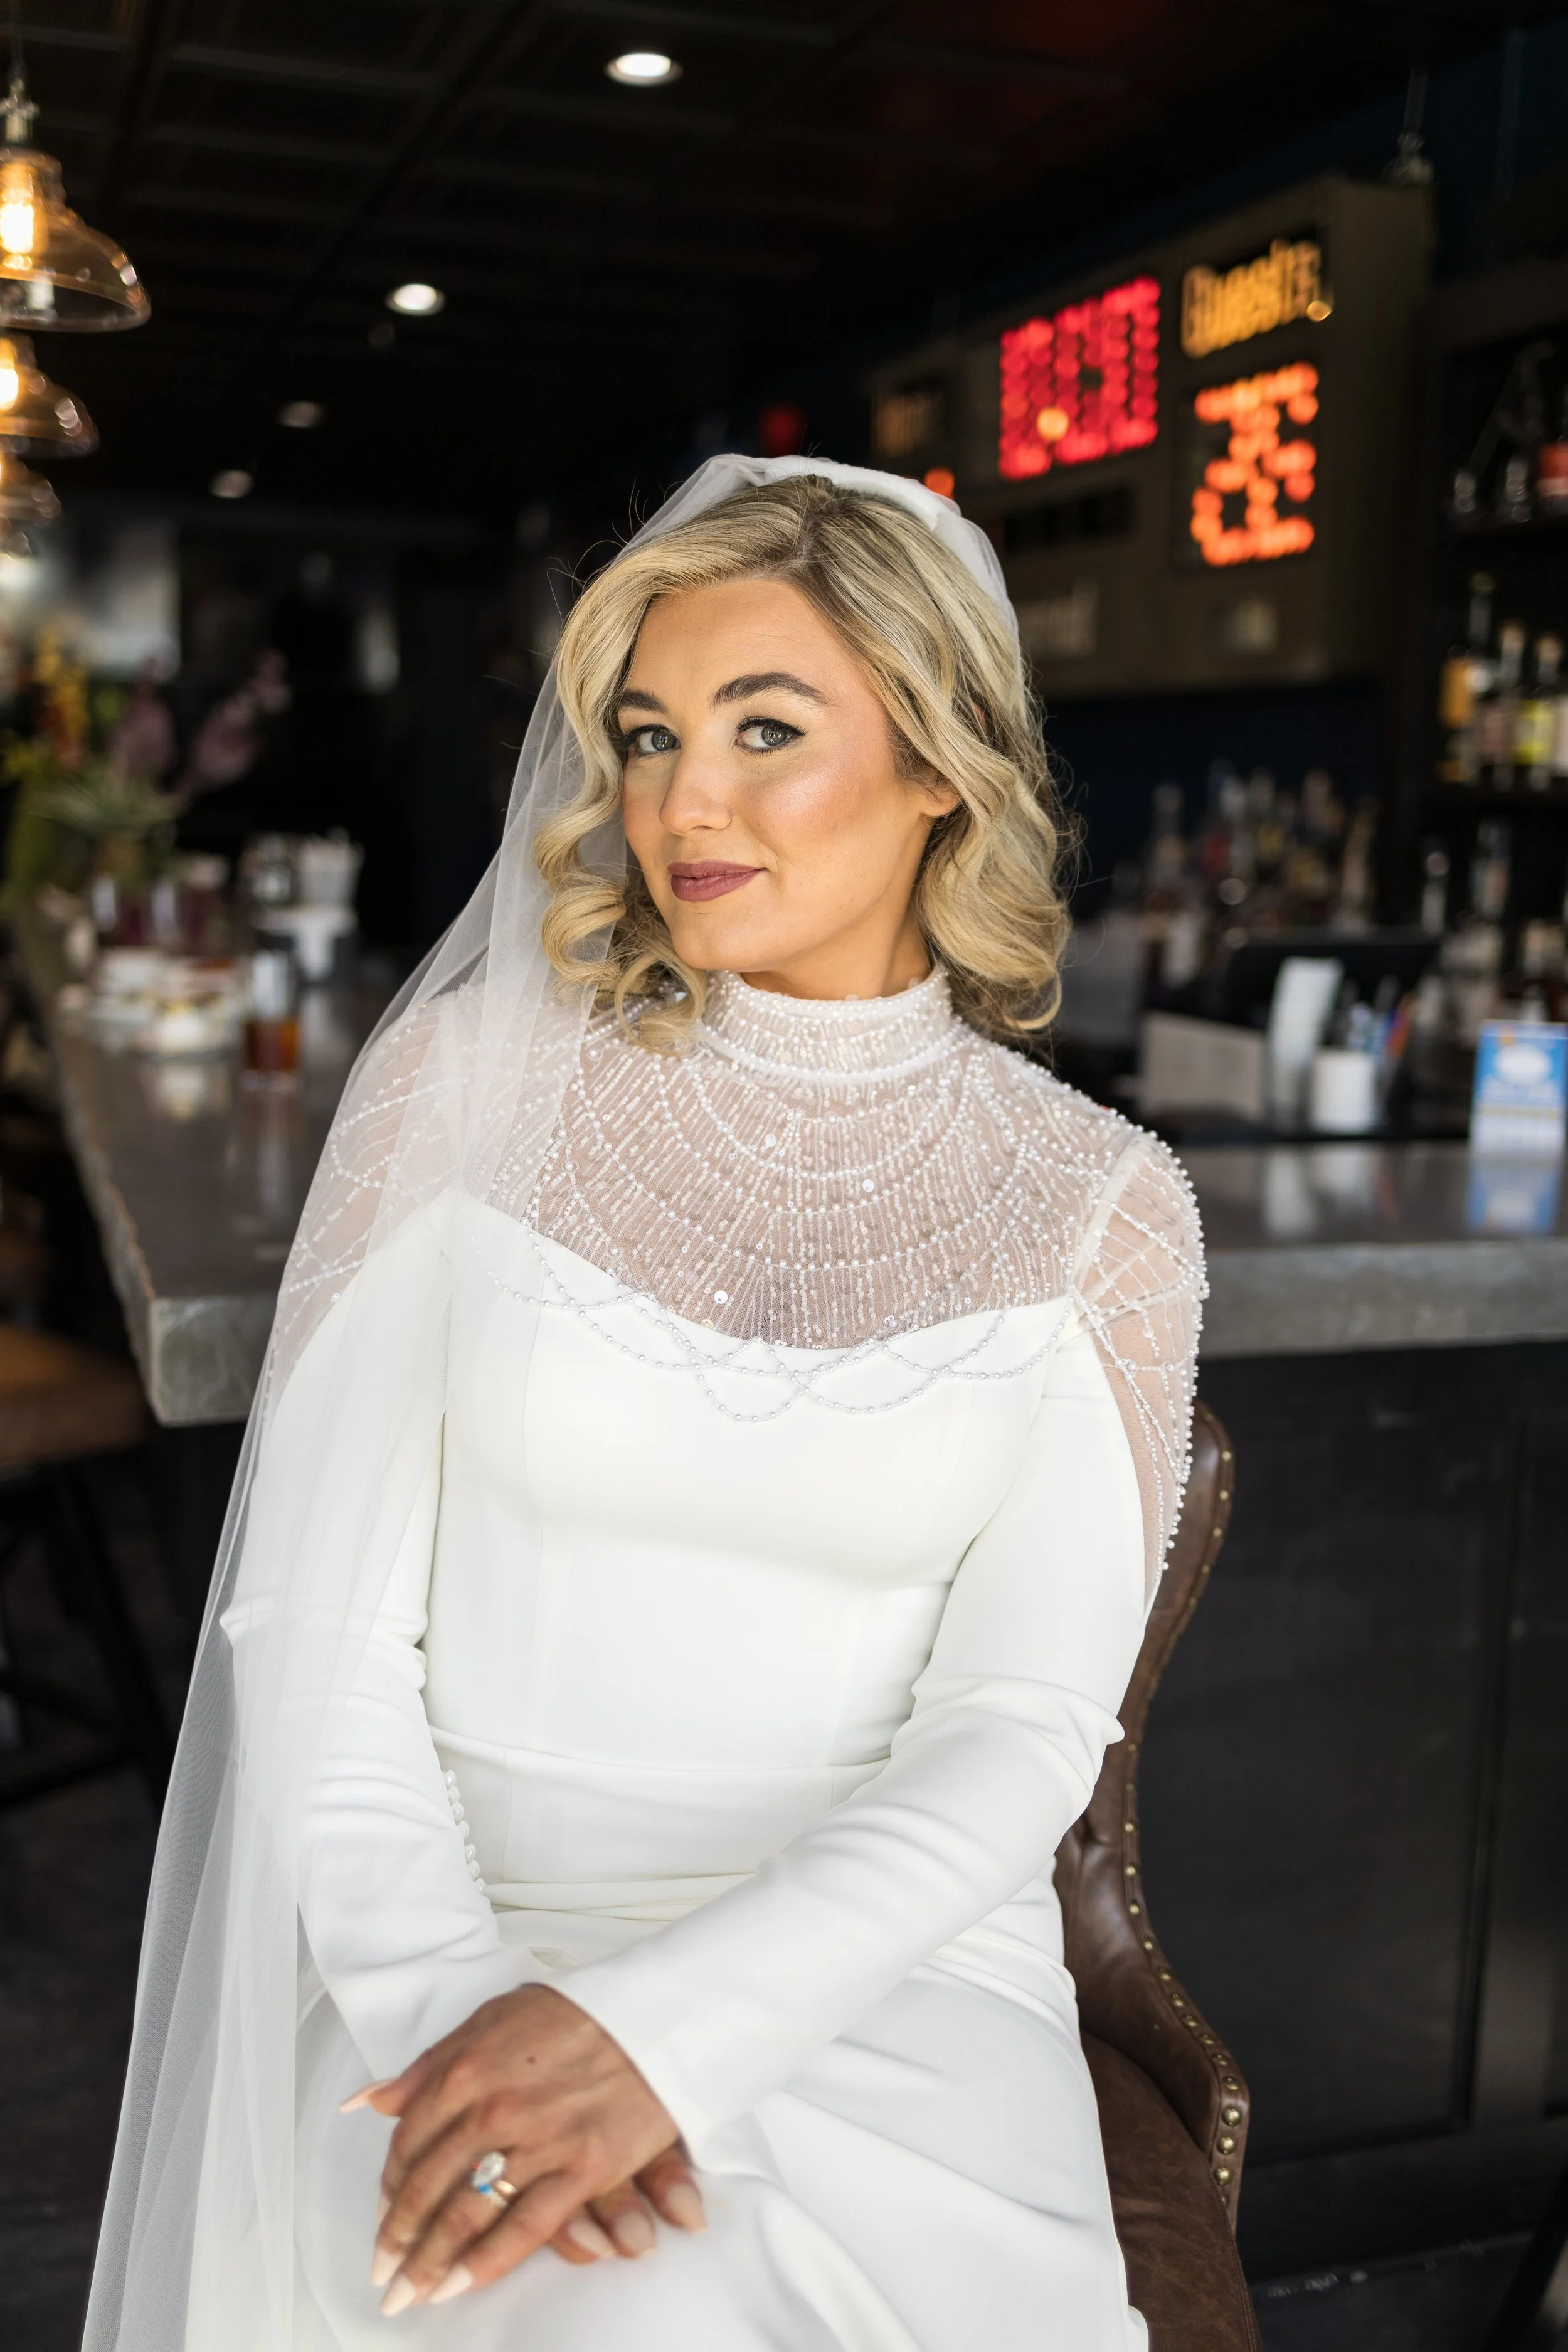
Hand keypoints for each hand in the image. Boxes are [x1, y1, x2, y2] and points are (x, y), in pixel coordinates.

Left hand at [349, 1984, 696, 2311]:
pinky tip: (459, 2286)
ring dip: (430, 2262)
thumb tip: (370, 2100)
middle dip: (399, 2238)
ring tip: (409, 2292)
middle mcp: (492, 2107)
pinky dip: (485, 2264)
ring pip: (466, 2214)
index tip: (383, 2216)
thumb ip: (430, 2065)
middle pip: (429, 2186)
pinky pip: (524, 2228)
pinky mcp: (582, 2168)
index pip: (409, 2141)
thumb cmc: (572, 2014)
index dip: (391, 2187)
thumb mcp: (491, 2018)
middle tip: (383, 2273)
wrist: (652, 2015)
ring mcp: (537, 2140)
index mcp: (466, 2069)